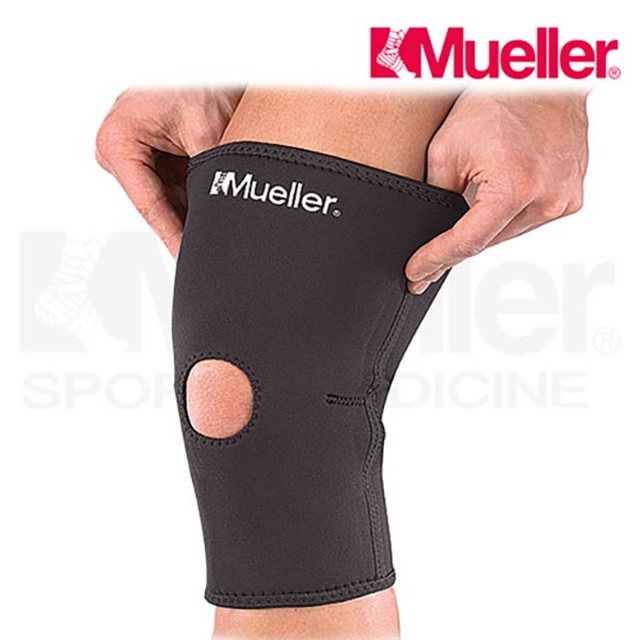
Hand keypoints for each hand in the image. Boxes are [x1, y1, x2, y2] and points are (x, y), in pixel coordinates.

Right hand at [95, 87, 243, 257]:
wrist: (217, 65)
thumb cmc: (201, 82)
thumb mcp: (206, 135)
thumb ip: (205, 181)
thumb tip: (214, 223)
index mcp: (118, 141)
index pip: (149, 204)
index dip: (173, 235)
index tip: (188, 259)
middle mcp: (120, 149)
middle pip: (156, 204)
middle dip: (184, 227)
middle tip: (206, 255)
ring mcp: (135, 155)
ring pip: (167, 200)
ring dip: (191, 214)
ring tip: (215, 235)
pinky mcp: (153, 157)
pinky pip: (174, 189)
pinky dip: (194, 200)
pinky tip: (211, 215)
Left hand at [405, 91, 588, 293]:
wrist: (540, 78)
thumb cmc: (496, 102)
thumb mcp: (446, 151)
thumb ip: (437, 196)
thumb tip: (430, 229)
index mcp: (513, 189)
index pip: (466, 242)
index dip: (436, 261)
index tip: (416, 275)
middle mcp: (545, 200)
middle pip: (486, 242)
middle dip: (453, 250)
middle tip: (425, 264)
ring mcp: (563, 199)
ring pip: (507, 234)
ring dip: (482, 232)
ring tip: (459, 224)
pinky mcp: (571, 195)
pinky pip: (528, 221)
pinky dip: (506, 218)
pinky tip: (492, 207)